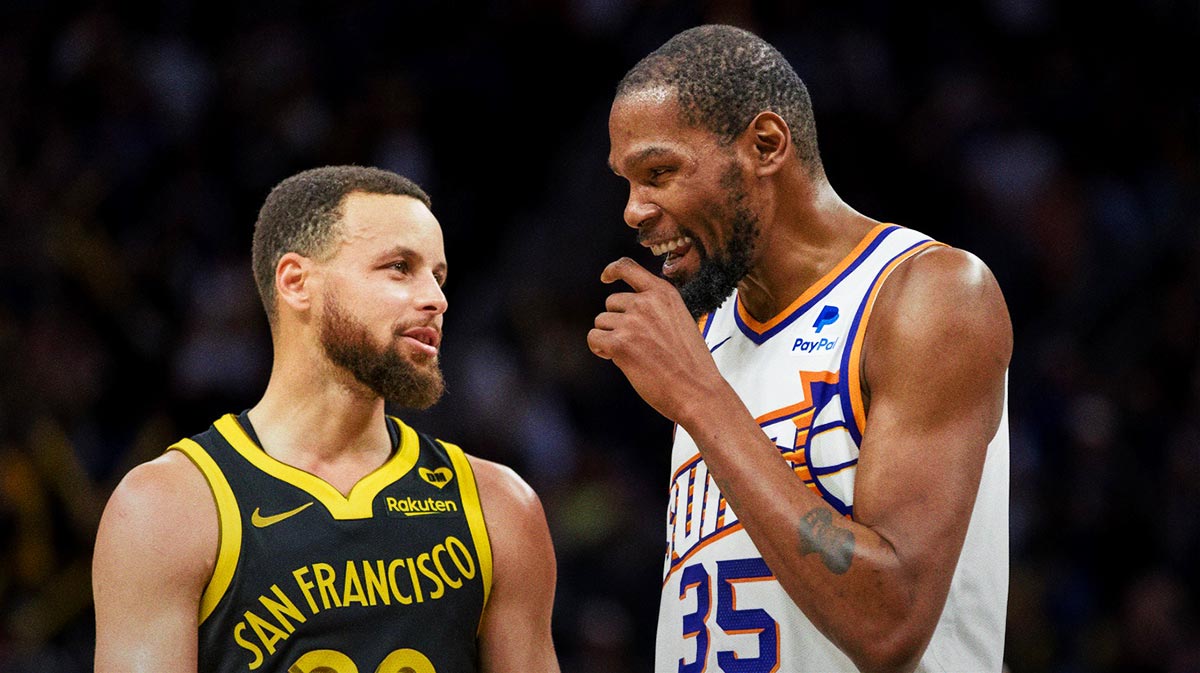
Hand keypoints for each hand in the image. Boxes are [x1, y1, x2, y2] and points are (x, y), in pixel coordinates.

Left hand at [587, 257, 724, 422]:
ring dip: (609, 337)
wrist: (698, 390)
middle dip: (617, 321)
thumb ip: (656, 309)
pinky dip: (600, 349)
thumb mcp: (679, 320)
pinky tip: (615, 359)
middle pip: (611, 302)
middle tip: (635, 343)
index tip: (605, 278)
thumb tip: (626, 310)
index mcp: (664, 293)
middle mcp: (646, 302)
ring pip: (601, 322)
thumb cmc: (690, 363)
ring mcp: (632, 322)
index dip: (612, 271)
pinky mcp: (620, 343)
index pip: (628, 268)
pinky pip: (594, 338)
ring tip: (632, 354)